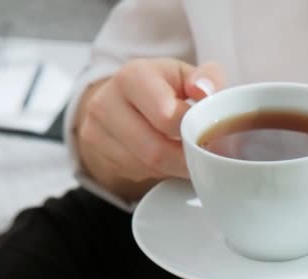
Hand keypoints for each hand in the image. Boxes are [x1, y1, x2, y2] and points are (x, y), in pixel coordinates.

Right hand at [74, 58, 224, 200]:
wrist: (119, 99)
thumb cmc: (161, 87)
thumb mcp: (187, 75)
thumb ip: (207, 77)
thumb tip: (205, 92)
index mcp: (133, 77)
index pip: (167, 116)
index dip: (193, 130)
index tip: (210, 134)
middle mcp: (106, 102)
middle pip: (155, 150)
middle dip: (187, 158)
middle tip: (207, 157)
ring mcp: (96, 131)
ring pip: (146, 167)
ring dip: (175, 168)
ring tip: (191, 158)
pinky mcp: (97, 154)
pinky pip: (136, 174)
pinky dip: (160, 172)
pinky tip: (170, 161)